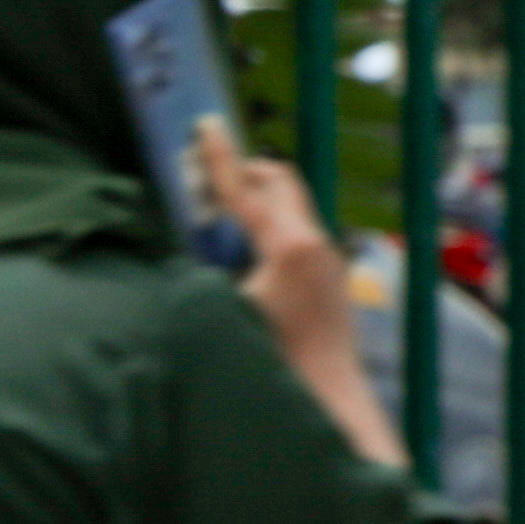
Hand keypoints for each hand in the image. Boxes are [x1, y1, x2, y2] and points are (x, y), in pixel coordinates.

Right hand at [192, 121, 409, 469]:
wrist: (322, 398)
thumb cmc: (270, 361)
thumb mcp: (224, 308)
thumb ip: (206, 265)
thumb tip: (192, 237)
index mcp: (289, 246)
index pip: (245, 189)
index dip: (219, 156)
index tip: (206, 124)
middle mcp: (317, 243)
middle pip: (281, 182)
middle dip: (245, 171)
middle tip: (210, 176)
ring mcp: (330, 259)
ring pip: (291, 209)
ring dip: (257, 203)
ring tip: (221, 221)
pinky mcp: (332, 277)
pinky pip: (298, 235)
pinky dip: (270, 230)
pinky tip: (246, 260)